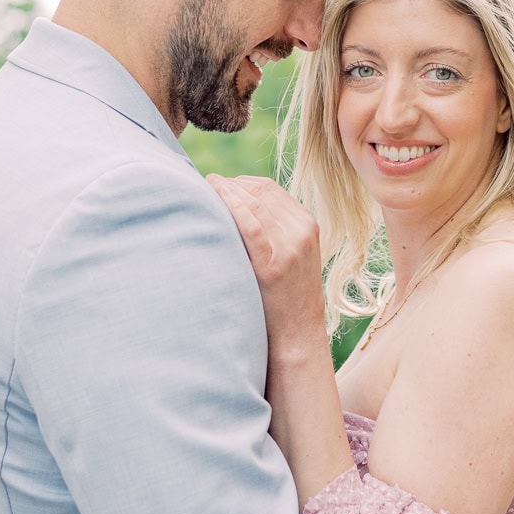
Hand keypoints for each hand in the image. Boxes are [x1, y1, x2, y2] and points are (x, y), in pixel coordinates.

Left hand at [206, 175, 325, 360]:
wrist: (298, 332)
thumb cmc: (286, 293)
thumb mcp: (293, 252)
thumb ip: (276, 227)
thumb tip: (239, 202)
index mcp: (308, 223)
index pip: (270, 188)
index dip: (241, 182)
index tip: (220, 183)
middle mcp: (302, 231)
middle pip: (260, 193)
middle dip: (230, 185)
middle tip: (206, 183)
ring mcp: (290, 248)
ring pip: (254, 204)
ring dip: (226, 192)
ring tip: (205, 189)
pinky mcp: (273, 266)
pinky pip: (251, 227)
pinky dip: (232, 208)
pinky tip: (214, 200)